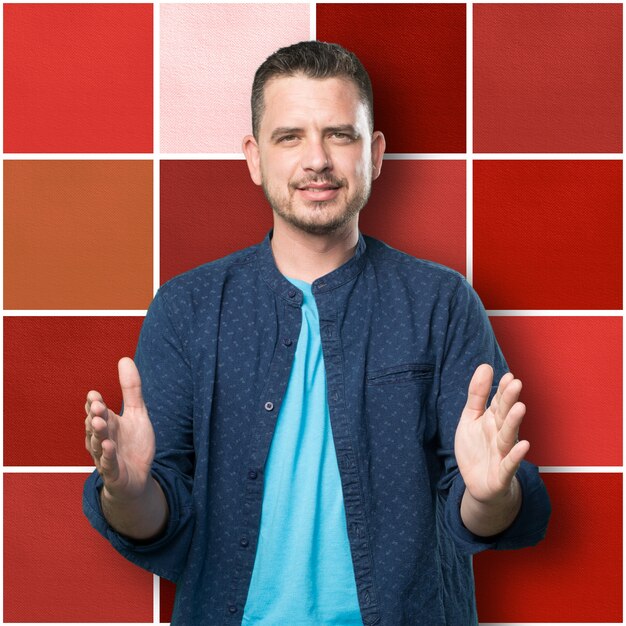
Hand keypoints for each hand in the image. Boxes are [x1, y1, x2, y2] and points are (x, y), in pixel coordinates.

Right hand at [84, 357, 154, 501]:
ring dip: (98, 433)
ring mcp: (106, 456)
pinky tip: (110, 447)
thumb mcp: (137, 413)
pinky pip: (108, 465)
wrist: (137, 478)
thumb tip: (124, 358)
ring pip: (98, 444)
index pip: (96, 410)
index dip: (94, 403)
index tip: (94, 394)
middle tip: (96, 405)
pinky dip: (108, 456)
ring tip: (99, 422)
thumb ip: (131, 389)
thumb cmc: (134, 444)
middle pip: (95, 425)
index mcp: (107, 423)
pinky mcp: (113, 473)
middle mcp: (103, 438)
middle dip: (94, 415)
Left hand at [454, 364, 529, 504]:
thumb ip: (477, 394)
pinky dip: (516, 456)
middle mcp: (500, 434)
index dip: (502, 390)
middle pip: (504, 416)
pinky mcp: (500, 474)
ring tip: (520, 407)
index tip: (508, 376)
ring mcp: (501, 454)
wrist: (478, 483)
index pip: (498, 402)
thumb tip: (485, 366)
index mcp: (492, 420)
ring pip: (508, 437)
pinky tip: (524, 445)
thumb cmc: (477, 448)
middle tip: (516, 384)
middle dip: (509, 400)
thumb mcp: (470, 417)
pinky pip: (509, 465)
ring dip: (514, 423)